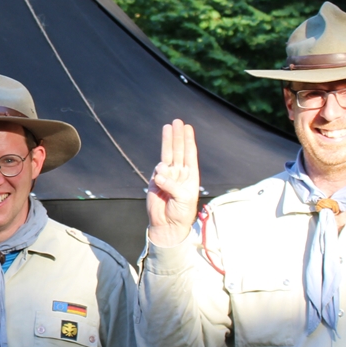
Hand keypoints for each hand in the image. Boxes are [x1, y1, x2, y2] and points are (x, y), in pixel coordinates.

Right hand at [146, 119, 199, 246]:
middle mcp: (179, 173)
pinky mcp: (155, 181)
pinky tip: (160, 175)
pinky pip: (157, 170)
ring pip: (167, 155)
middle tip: (177, 121)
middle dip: (178, 136)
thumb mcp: (183, 199)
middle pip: (178, 150)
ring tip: (168, 127)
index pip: (190, 154)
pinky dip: (159, 170)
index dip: (188, 141)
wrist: (167, 225)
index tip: (187, 128)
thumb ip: (172, 185)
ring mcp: (167, 176)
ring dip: (168, 141)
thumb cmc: (181, 213)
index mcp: (191, 176)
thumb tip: (159, 174)